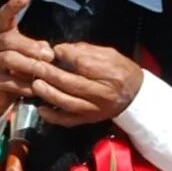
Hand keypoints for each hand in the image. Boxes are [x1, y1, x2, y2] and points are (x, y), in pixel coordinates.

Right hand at [0, 0, 54, 126]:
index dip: (13, 6)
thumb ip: (35, 49)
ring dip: (30, 65)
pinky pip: (9, 81)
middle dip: (31, 47)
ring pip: (9, 59)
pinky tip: (36, 88)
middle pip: (10, 40)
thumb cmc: (14, 72)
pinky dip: (25, 85)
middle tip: (50, 56)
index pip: (4, 15)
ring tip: (45, 71)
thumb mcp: (25, 57)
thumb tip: (48, 49)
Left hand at [28, 41, 143, 126]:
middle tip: (36, 66)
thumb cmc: (120, 70)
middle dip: (51, 74)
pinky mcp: (89, 120)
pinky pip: (69, 120)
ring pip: (68, 103)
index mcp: (110, 73)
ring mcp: (95, 109)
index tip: (54, 50)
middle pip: (73, 84)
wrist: (135, 96)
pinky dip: (53, 116)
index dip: (66, 56)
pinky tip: (41, 109)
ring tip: (36, 84)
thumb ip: (85, 52)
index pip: (84, 64)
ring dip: (49, 94)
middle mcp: (103, 94)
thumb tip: (60, 50)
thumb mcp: (109, 54)